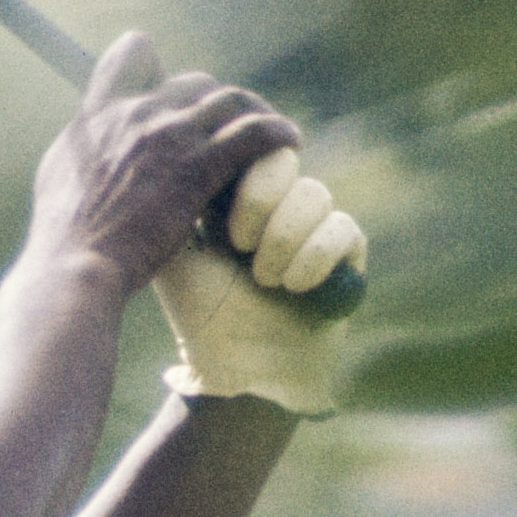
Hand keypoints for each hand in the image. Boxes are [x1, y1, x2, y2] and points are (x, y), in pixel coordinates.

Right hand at [30, 34, 304, 293]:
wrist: (77, 264)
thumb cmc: (63, 234)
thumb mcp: (61, 173)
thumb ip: (85, 145)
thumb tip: (91, 136)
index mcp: (100, 111)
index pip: (134, 52)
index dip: (160, 67)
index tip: (173, 95)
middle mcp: (138, 112)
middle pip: (196, 82)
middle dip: (219, 103)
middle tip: (234, 132)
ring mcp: (170, 137)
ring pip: (232, 100)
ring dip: (257, 112)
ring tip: (274, 133)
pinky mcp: (199, 168)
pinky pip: (255, 133)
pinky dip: (278, 132)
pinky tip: (291, 142)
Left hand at [154, 146, 366, 417]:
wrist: (235, 370)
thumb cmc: (198, 313)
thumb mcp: (170, 250)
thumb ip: (173, 198)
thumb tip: (172, 150)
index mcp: (233, 191)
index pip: (243, 147)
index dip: (235, 167)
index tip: (215, 210)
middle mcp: (276, 201)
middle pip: (281, 159)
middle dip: (259, 199)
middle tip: (237, 243)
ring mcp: (313, 224)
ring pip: (313, 194)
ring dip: (283, 238)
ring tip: (262, 279)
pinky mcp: (347, 252)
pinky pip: (343, 228)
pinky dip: (314, 257)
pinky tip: (293, 288)